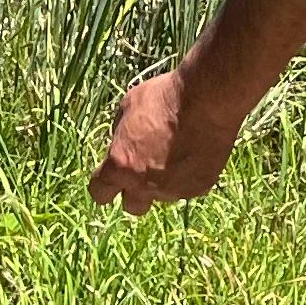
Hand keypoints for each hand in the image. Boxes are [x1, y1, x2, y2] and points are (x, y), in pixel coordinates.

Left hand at [90, 63, 243, 213]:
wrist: (206, 101)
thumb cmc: (164, 98)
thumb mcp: (129, 105)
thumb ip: (121, 132)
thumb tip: (122, 140)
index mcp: (120, 166)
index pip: (99, 192)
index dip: (103, 186)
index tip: (110, 176)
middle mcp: (143, 185)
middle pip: (131, 206)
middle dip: (135, 192)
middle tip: (143, 171)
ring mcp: (172, 190)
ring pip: (163, 195)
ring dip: (164, 181)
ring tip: (177, 151)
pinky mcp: (197, 189)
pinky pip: (187, 187)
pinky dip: (188, 176)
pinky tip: (195, 153)